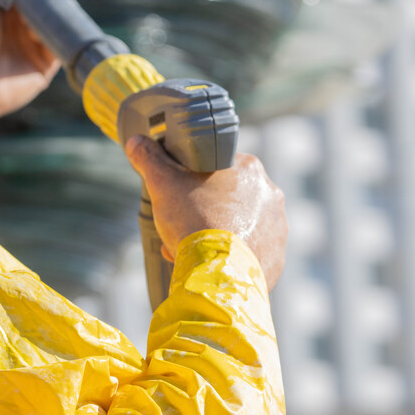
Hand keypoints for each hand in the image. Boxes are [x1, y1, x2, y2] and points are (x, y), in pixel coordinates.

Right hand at [124, 138, 287, 290]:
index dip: (194, 178)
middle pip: (228, 198)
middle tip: (181, 223)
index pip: (219, 165)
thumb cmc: (194, 220)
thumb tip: (136, 141)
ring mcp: (277, 228)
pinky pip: (249, 253)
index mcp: (249, 168)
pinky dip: (230, 257)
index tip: (180, 192)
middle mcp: (270, 194)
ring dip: (216, 233)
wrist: (217, 273)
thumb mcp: (163, 183)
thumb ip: (149, 159)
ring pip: (238, 226)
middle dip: (203, 209)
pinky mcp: (276, 258)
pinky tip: (208, 263)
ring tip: (191, 248)